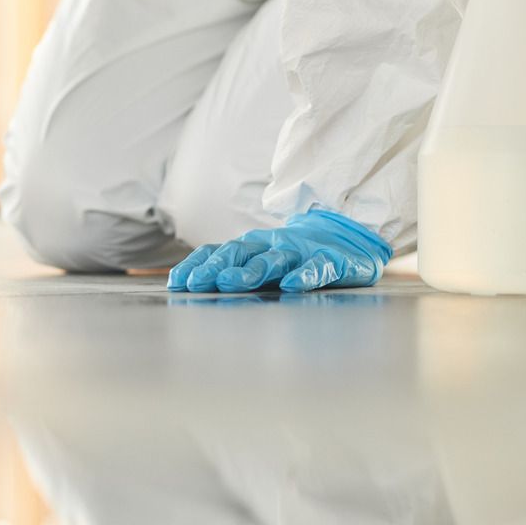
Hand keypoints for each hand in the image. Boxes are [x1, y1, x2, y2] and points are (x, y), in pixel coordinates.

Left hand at [167, 209, 390, 293]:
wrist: (348, 238)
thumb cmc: (295, 256)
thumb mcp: (262, 262)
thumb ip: (233, 272)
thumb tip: (190, 287)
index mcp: (253, 247)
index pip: (219, 253)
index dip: (197, 265)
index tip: (177, 282)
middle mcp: (272, 245)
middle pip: (241, 253)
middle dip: (216, 267)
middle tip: (198, 282)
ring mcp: (301, 252)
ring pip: (274, 259)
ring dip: (252, 271)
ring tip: (230, 282)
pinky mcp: (331, 261)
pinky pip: (317, 268)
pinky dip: (304, 275)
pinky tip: (292, 285)